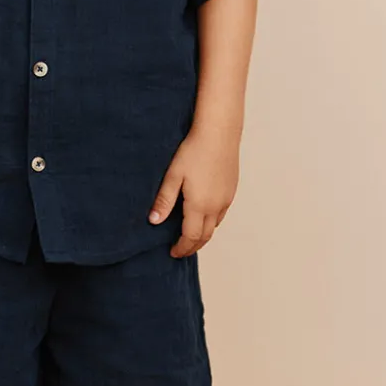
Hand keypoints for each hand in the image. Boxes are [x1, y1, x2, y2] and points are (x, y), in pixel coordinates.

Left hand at [148, 127, 238, 256]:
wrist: (219, 133)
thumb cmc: (194, 150)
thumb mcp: (173, 175)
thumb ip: (164, 200)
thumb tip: (154, 222)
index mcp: (199, 205)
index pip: (191, 237)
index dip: (182, 247)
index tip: (173, 252)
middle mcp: (216, 206)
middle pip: (205, 236)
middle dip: (192, 246)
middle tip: (181, 250)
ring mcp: (226, 198)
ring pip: (215, 226)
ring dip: (203, 235)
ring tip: (190, 236)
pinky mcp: (231, 190)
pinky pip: (222, 214)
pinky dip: (212, 222)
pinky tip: (203, 216)